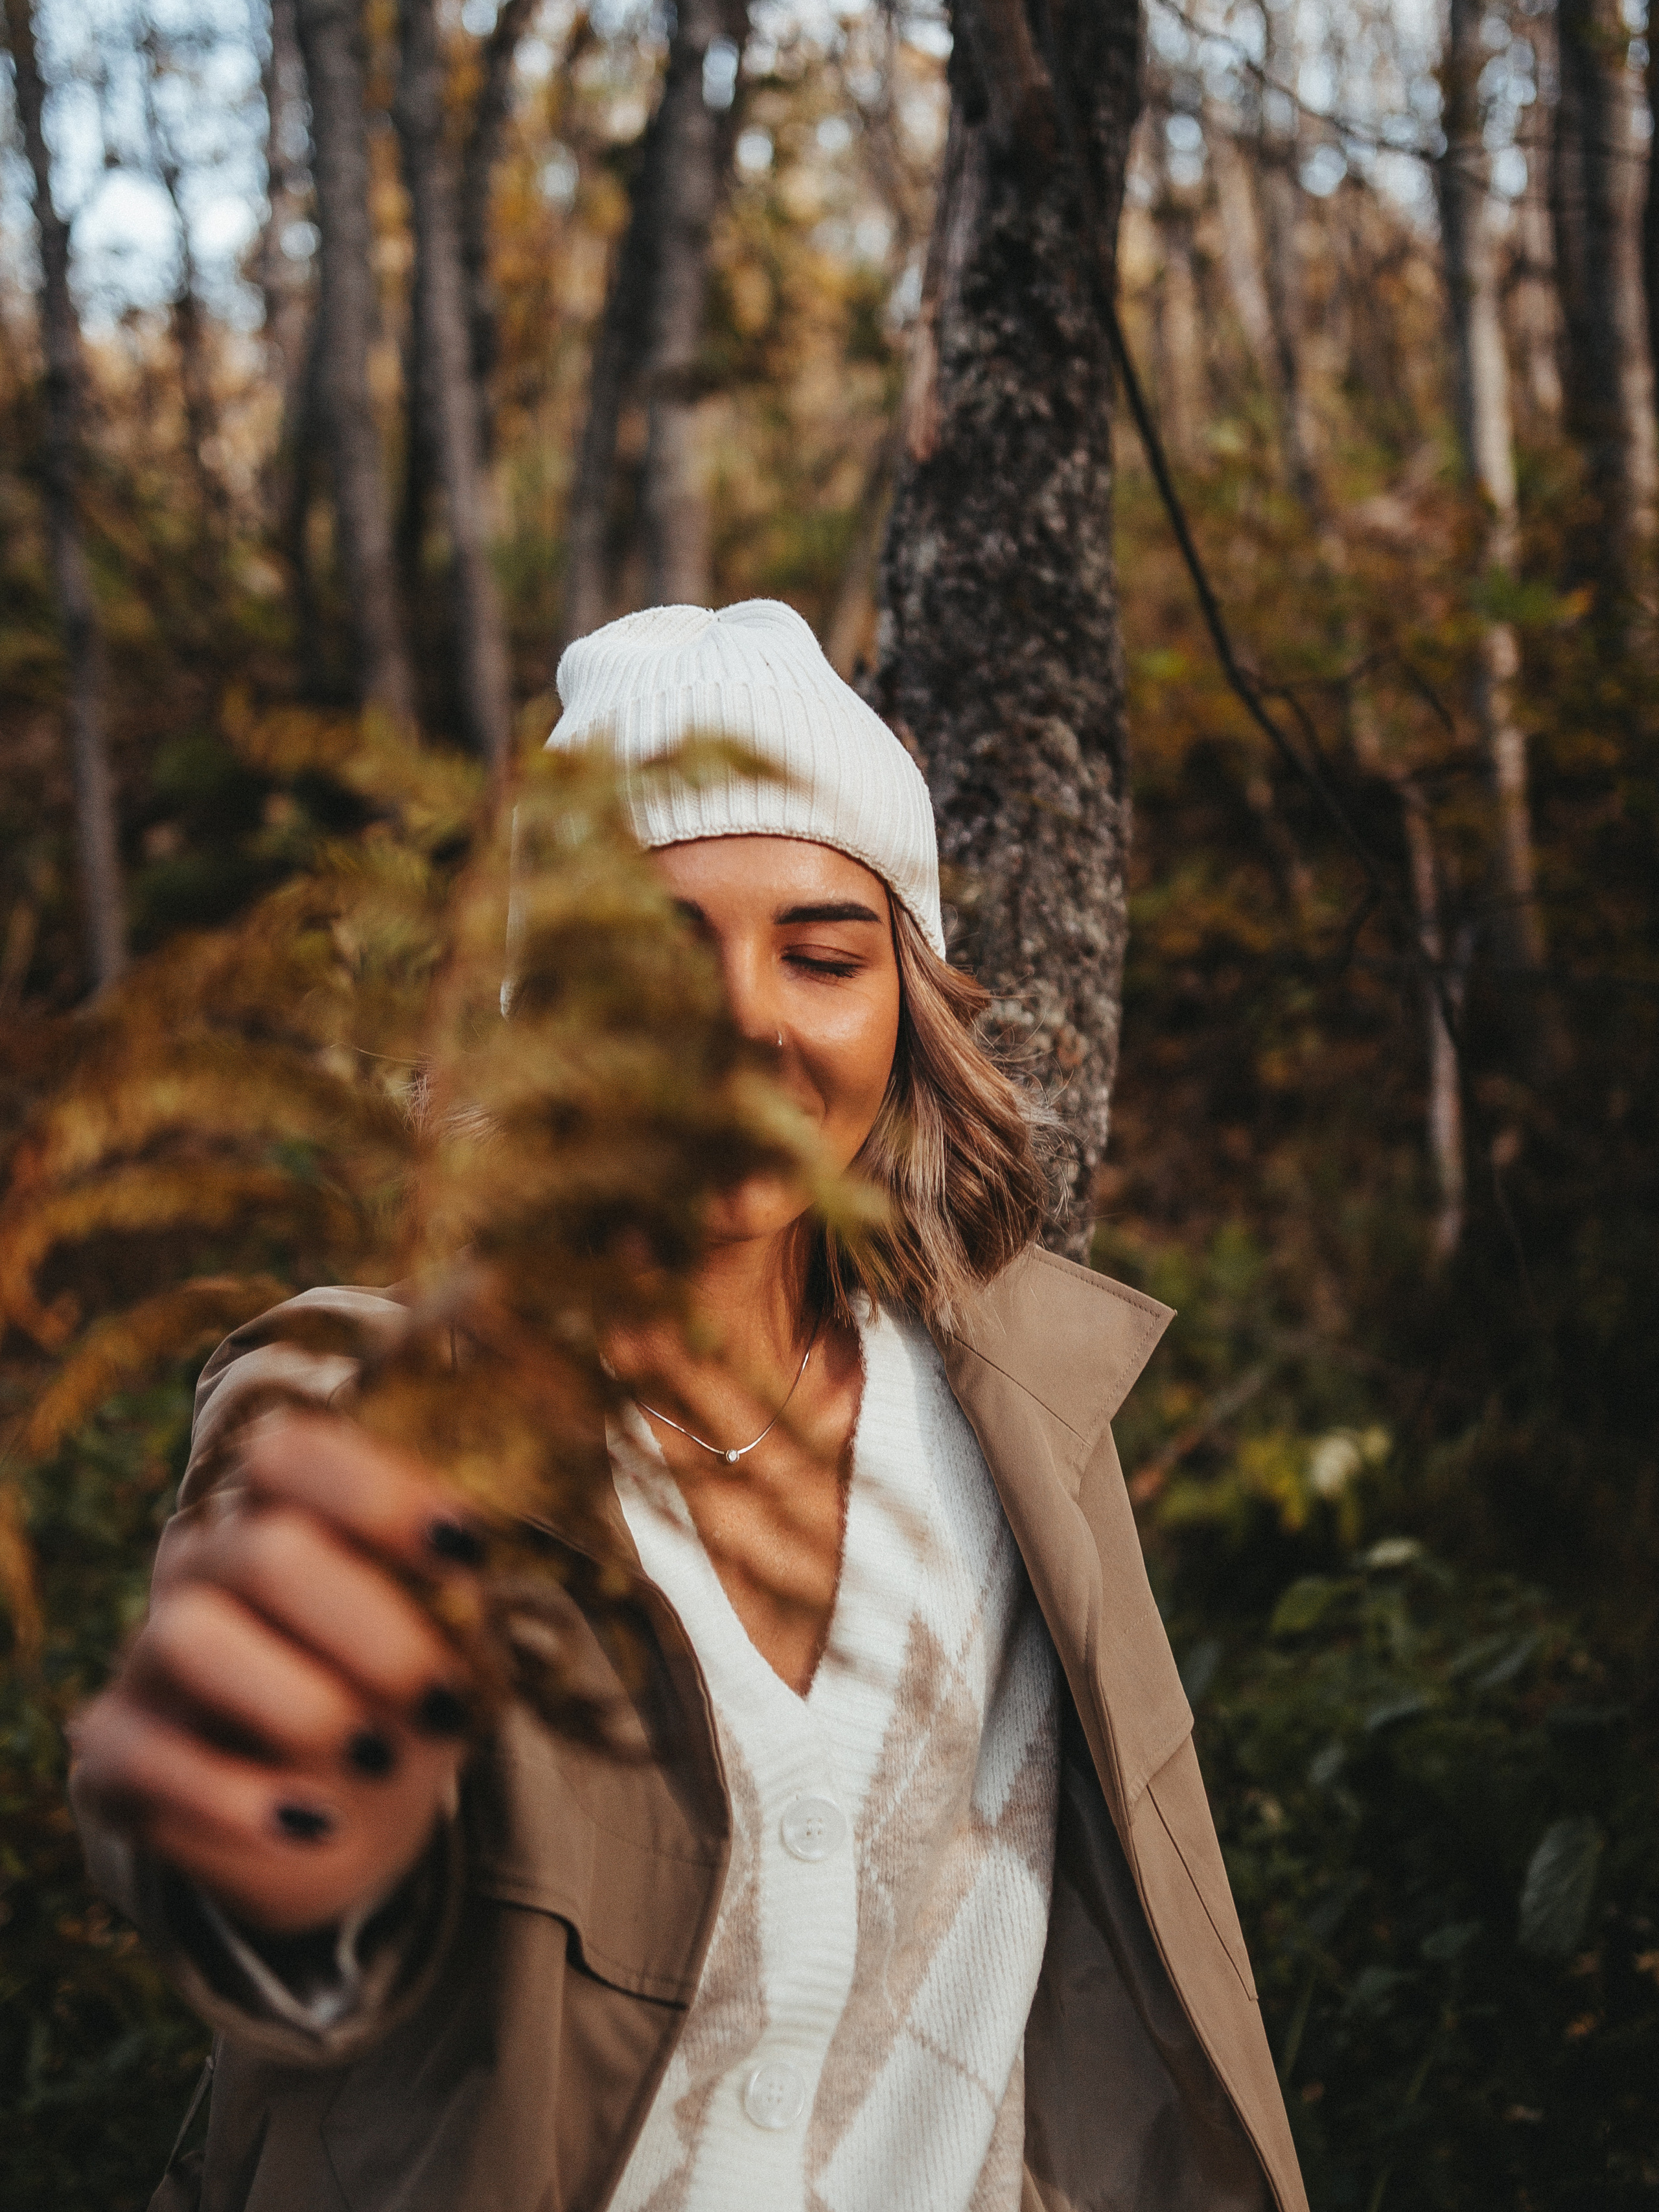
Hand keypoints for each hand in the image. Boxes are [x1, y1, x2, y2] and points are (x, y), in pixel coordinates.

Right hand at [71, 1412, 484, 1936]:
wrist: (342, 1811)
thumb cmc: (397, 1692)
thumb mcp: (437, 1637)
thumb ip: (447, 1591)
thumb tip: (471, 1561)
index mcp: (280, 1511)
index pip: (290, 1456)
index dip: (376, 1490)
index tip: (467, 1545)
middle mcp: (203, 1563)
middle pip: (265, 1553)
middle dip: (370, 1629)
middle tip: (443, 1699)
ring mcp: (150, 1653)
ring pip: (192, 1637)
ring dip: (299, 1702)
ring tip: (381, 1760)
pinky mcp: (115, 1752)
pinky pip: (147, 1757)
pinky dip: (237, 1797)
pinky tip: (317, 1822)